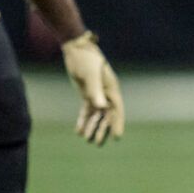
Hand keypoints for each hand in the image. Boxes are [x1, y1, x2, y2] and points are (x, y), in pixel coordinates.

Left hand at [62, 31, 123, 145]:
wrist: (76, 49)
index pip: (116, 110)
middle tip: (98, 143)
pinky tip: (79, 131)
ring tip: (88, 140)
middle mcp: (106, 93)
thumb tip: (101, 108)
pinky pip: (86, 110)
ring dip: (92, 127)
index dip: (117, 124)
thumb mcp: (90, 75)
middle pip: (106, 115)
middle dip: (103, 129)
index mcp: (111, 89)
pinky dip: (83, 120)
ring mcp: (96, 94)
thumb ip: (95, 92)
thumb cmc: (86, 60)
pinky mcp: (86, 94)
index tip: (117, 137)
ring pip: (96, 115)